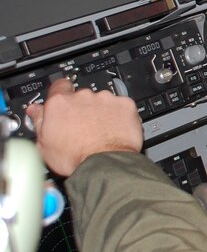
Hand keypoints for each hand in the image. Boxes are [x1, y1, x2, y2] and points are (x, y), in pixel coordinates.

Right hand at [25, 79, 142, 176]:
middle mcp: (83, 96)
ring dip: (101, 111)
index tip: (63, 102)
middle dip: (82, 108)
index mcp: (60, 103)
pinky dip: (119, 114)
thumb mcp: (44, 144)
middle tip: (82, 126)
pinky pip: (120, 105)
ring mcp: (105, 99)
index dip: (61, 94)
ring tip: (100, 131)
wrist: (104, 165)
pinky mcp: (125, 104)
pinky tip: (114, 129)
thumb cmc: (73, 158)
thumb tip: (35, 110)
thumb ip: (39, 121)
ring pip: (102, 100)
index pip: (59, 86)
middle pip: (81, 96)